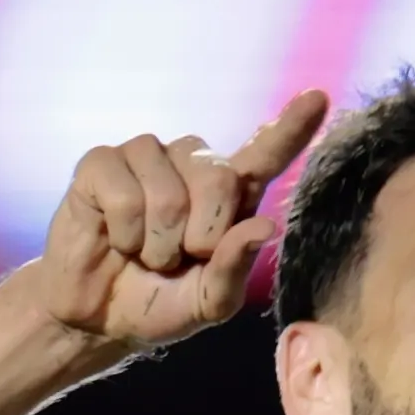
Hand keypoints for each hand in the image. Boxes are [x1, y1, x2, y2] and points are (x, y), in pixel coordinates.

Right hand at [25, 91, 330, 353]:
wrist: (96, 316)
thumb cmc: (158, 302)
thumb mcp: (207, 304)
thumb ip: (234, 271)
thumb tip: (264, 227)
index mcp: (229, 193)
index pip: (265, 154)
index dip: (291, 127)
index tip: (317, 98)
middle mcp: (191, 163)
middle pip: (218, 179)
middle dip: (200, 237)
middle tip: (177, 260)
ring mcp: (146, 156)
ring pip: (168, 193)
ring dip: (156, 244)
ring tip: (143, 252)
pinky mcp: (101, 162)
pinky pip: (124, 195)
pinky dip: (123, 233)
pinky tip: (115, 239)